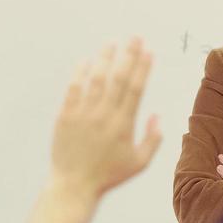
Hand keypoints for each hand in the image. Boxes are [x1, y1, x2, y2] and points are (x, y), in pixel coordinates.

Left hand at [50, 38, 159, 197]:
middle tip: (135, 37)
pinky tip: (86, 60)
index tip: (148, 51)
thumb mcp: (139, 163)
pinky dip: (80, 73)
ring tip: (112, 43)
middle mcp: (104, 115)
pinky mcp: (65, 116)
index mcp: (123, 124)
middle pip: (118, 78)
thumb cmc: (108, 175)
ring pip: (96, 78)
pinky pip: (73, 88)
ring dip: (105, 58)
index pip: (136, 88)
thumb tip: (157, 115)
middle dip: (128, 55)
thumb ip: (153, 139)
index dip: (143, 67)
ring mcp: (83, 114)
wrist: (74, 185)